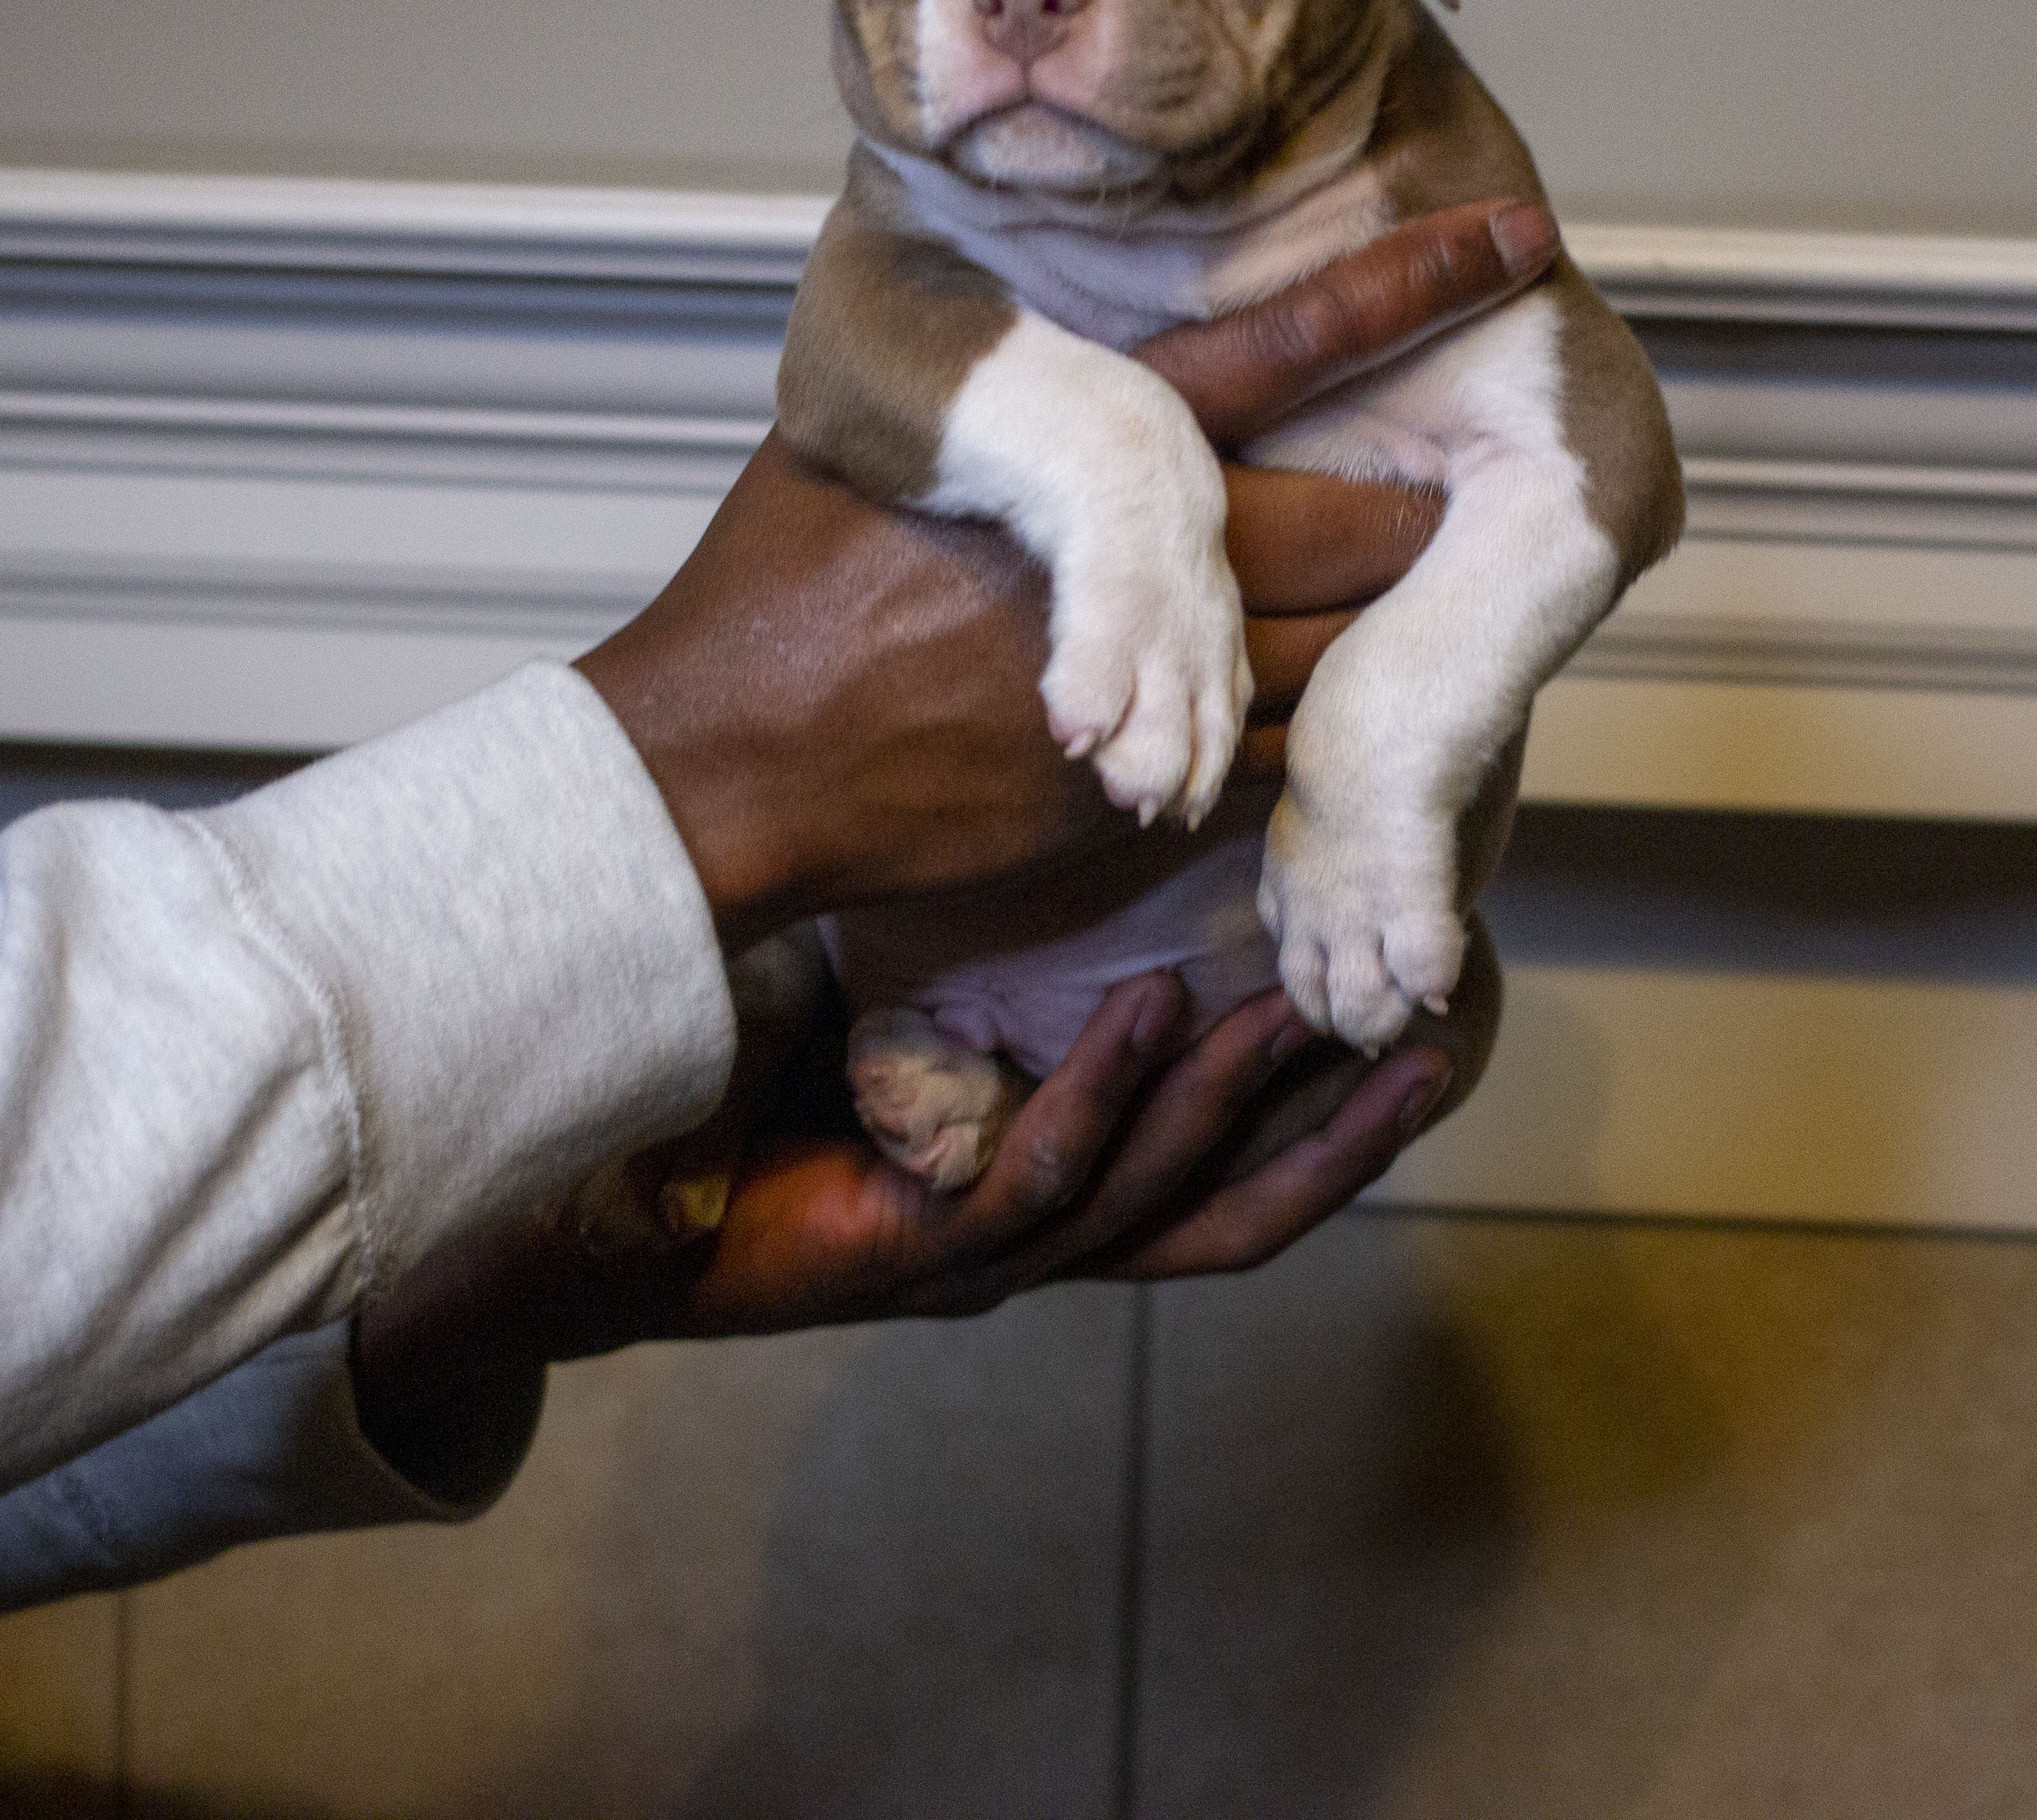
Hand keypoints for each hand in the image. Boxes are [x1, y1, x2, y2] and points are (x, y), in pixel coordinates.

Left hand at [351, 972, 1467, 1466]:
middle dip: (1346, 1129)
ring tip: (1318, 1016)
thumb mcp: (907, 985)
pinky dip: (1103, 1093)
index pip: (1235, 1151)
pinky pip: (1038, 1180)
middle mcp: (1044, 1229)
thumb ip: (1001, 929)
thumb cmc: (747, 1079)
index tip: (1428, 1006)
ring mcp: (985, 1254)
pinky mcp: (912, 1256)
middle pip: (1240, 1200)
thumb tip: (1090, 779)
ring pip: (1159, 1194)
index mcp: (1060, 1176)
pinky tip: (1149, 1008)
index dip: (1337, 1099)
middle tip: (1447, 1037)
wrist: (589, 1186)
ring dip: (1243, 1103)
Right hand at [575, 198, 1556, 931]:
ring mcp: (1158, 671)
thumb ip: (1010, 403)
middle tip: (1455, 506)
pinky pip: (1274, 755)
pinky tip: (1300, 732)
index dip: (1415, 284)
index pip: (1292, 340)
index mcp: (1093, 433)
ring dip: (1372, 642)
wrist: (734, 760)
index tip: (1523, 241)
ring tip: (1408, 624)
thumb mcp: (887, 443)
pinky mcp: (1146, 783)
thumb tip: (1066, 360)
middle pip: (1362, 521)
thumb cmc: (788, 589)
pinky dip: (1294, 742)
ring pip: (1336, 645)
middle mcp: (1147, 546)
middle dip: (1417, 523)